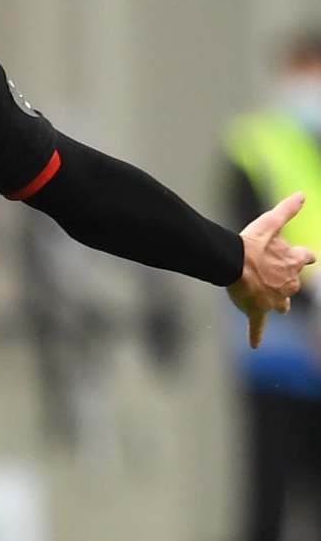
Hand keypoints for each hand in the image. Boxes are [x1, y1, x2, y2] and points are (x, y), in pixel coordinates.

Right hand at [228, 192, 315, 348]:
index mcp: (294, 261)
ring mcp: (274, 299)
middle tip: (278, 283)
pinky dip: (256, 335)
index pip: (306, 258)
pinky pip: (258, 326)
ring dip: (278, 305)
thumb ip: (288, 209)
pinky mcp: (258, 311)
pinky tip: (255, 346)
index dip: (303, 257)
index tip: (305, 257)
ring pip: (281, 306)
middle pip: (294, 286)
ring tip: (274, 307)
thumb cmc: (253, 243)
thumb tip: (302, 194)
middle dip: (288, 285)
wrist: (235, 262)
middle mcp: (289, 283)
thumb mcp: (272, 222)